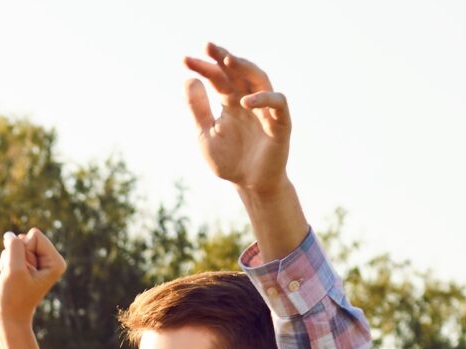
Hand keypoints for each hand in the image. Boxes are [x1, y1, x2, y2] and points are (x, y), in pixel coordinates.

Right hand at [0, 228, 65, 322]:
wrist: (8, 317)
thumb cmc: (14, 297)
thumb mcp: (14, 270)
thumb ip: (14, 247)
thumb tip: (10, 235)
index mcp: (56, 261)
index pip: (34, 236)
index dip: (23, 252)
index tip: (24, 272)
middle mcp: (50, 260)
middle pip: (25, 239)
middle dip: (16, 256)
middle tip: (18, 277)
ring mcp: (37, 262)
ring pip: (16, 245)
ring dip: (9, 261)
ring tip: (13, 279)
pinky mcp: (25, 265)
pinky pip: (10, 251)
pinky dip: (6, 264)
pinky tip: (9, 278)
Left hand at [183, 43, 290, 194]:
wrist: (249, 185)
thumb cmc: (229, 160)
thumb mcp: (205, 134)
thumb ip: (198, 109)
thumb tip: (188, 79)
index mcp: (230, 101)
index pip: (218, 77)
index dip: (203, 67)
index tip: (184, 60)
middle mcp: (248, 100)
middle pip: (239, 71)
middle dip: (224, 57)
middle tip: (207, 46)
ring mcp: (266, 109)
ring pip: (260, 79)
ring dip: (244, 68)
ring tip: (227, 60)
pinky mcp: (281, 122)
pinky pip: (277, 103)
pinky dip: (264, 98)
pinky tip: (244, 101)